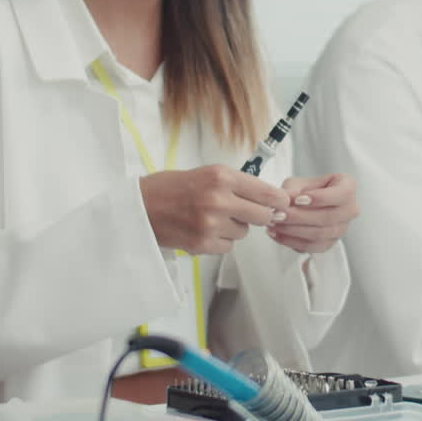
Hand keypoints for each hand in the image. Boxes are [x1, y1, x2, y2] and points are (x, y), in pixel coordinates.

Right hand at [139, 165, 289, 254]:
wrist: (138, 207)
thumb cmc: (170, 187)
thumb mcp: (206, 173)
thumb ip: (235, 184)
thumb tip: (267, 197)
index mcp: (221, 176)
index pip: (266, 191)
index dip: (279, 200)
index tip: (283, 203)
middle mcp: (219, 199)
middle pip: (262, 216)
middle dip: (258, 215)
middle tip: (245, 211)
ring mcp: (211, 224)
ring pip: (244, 232)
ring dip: (234, 228)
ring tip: (212, 218)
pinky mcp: (202, 244)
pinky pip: (228, 246)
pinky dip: (220, 241)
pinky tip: (203, 230)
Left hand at [269, 173, 358, 253]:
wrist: (304, 203)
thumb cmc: (305, 189)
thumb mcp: (297, 183)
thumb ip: (292, 191)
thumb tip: (286, 201)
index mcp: (348, 187)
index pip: (341, 194)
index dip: (320, 198)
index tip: (298, 199)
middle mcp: (350, 209)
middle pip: (329, 217)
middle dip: (300, 217)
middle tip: (279, 214)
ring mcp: (342, 228)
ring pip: (320, 234)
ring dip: (293, 231)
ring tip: (274, 224)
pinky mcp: (330, 243)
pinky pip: (312, 247)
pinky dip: (291, 241)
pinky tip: (276, 234)